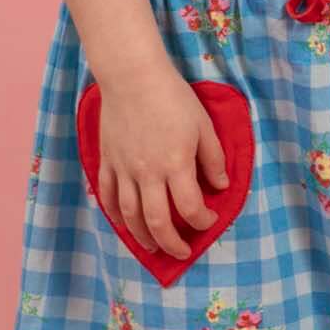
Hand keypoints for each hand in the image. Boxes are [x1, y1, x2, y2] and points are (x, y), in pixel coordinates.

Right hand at [95, 62, 230, 257]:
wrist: (132, 77)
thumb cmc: (173, 98)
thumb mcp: (204, 125)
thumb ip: (213, 159)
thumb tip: (222, 186)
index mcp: (176, 164)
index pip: (190, 207)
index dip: (202, 221)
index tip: (210, 219)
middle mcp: (148, 173)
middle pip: (157, 221)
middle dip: (172, 243)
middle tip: (182, 252)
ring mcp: (124, 169)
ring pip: (130, 215)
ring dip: (142, 236)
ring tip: (153, 247)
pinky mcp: (107, 162)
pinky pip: (108, 196)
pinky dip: (115, 215)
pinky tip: (124, 224)